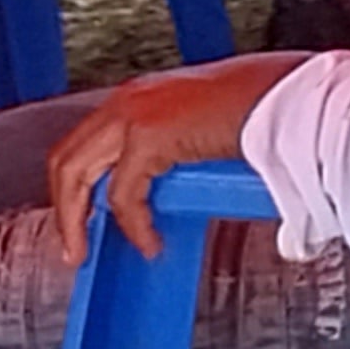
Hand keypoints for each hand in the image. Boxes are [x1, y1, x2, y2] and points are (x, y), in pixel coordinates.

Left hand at [42, 55, 304, 262]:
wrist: (285, 95)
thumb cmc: (263, 109)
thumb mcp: (208, 130)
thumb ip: (183, 154)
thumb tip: (180, 190)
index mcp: (141, 96)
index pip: (85, 141)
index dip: (76, 184)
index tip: (83, 217)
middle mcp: (128, 100)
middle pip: (65, 157)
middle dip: (64, 207)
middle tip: (72, 247)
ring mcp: (133, 114)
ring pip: (75, 173)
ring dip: (75, 219)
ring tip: (84, 253)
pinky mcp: (148, 135)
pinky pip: (123, 194)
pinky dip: (132, 225)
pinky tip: (149, 244)